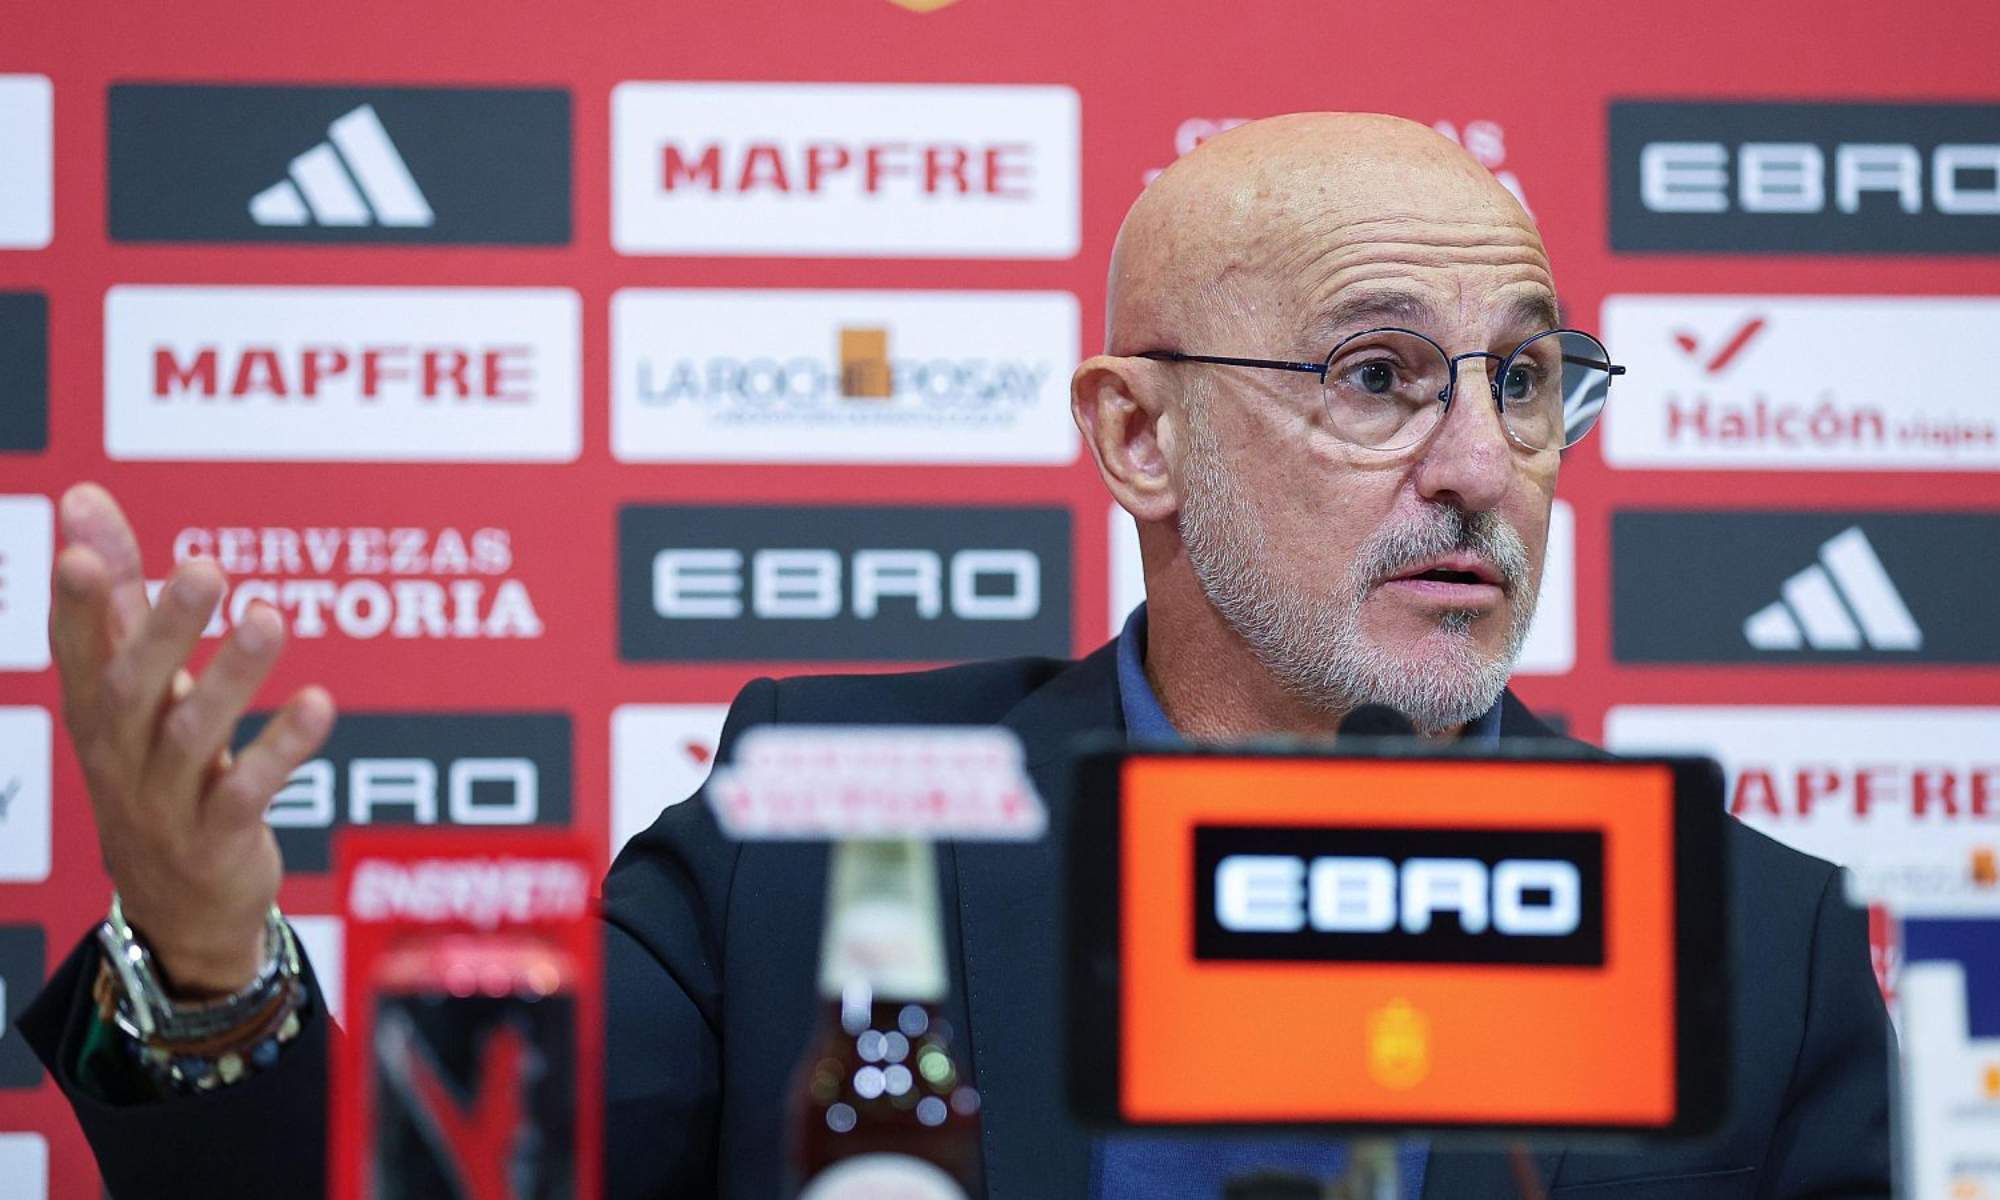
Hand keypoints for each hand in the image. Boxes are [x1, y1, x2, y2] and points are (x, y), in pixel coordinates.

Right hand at [49, 483, 334, 995]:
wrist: (177, 907)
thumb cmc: (155, 772)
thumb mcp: (130, 688)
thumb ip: (119, 596)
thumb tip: (83, 497)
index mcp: (96, 710)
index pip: (76, 648)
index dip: (77, 601)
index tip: (80, 543)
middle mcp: (120, 753)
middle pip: (130, 687)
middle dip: (163, 629)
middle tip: (203, 568)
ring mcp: (165, 802)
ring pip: (190, 736)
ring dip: (231, 677)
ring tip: (269, 619)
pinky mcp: (215, 840)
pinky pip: (245, 793)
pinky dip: (281, 749)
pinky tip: (319, 705)